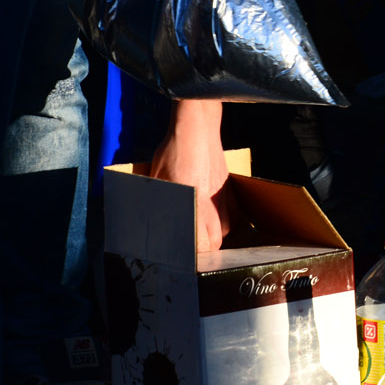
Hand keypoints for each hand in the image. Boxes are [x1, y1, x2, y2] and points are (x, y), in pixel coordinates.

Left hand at [149, 100, 238, 252]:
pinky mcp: (230, 189)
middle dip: (205, 249)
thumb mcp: (157, 179)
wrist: (197, 129)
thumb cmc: (174, 152)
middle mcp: (213, 204)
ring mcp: (225, 197)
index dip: (194, 254)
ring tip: (202, 233)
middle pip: (216, 241)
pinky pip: (233, 214)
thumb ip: (159, 201)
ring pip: (226, 228)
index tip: (184, 256)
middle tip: (191, 249)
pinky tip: (214, 218)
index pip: (202, 243)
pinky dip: (225, 220)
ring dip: (215, 235)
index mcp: (195, 204)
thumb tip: (152, 220)